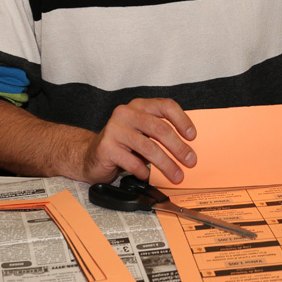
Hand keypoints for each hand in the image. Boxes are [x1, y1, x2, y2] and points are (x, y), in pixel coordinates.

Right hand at [80, 98, 197, 184]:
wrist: (90, 156)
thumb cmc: (122, 145)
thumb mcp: (142, 133)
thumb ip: (159, 133)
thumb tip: (187, 149)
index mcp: (138, 106)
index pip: (165, 105)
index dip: (182, 119)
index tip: (192, 136)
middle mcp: (126, 113)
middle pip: (159, 128)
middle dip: (178, 147)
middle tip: (190, 161)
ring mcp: (114, 129)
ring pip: (148, 147)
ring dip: (166, 164)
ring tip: (176, 175)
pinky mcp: (106, 147)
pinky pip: (132, 162)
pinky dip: (144, 171)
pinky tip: (148, 177)